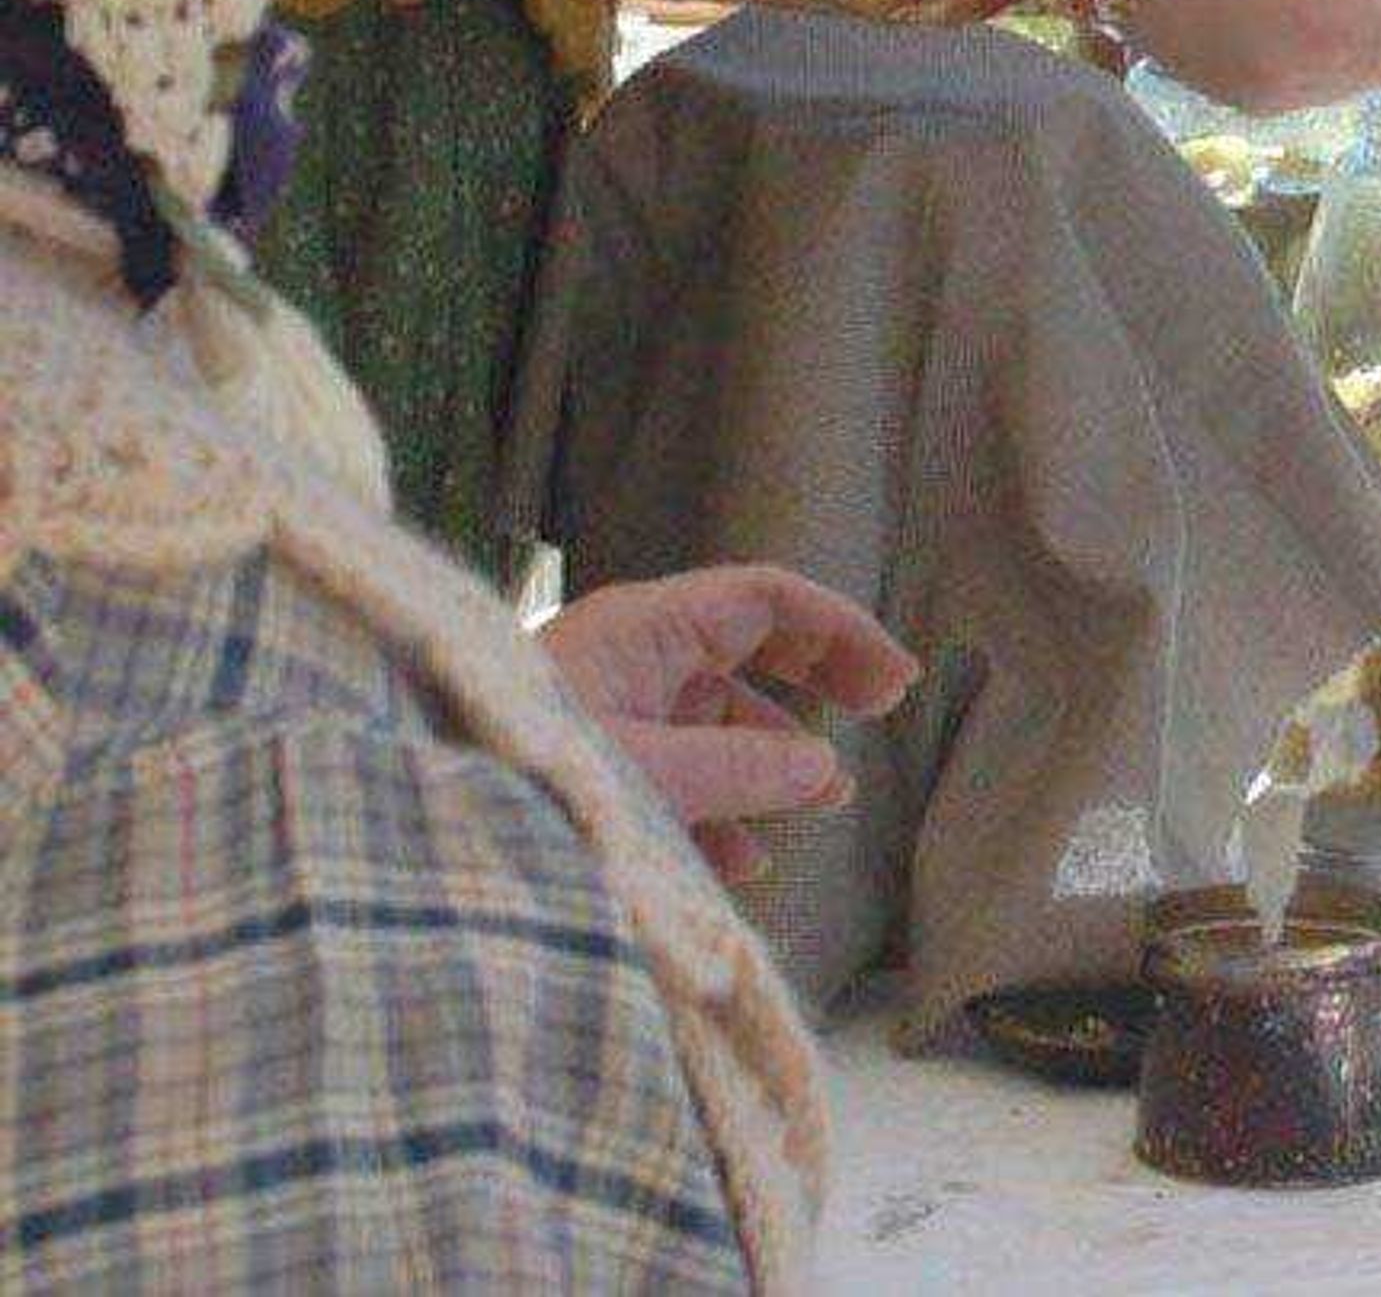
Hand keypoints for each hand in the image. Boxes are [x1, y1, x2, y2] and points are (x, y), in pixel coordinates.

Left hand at [538, 565, 917, 884]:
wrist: (409, 829)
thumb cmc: (525, 781)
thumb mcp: (653, 775)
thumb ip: (745, 768)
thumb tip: (822, 769)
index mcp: (646, 627)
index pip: (769, 599)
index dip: (842, 631)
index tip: (896, 682)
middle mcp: (630, 654)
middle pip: (749, 646)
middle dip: (816, 681)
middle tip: (877, 715)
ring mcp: (608, 705)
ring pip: (714, 714)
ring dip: (771, 755)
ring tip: (819, 802)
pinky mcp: (589, 758)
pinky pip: (676, 764)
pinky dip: (719, 803)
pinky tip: (741, 856)